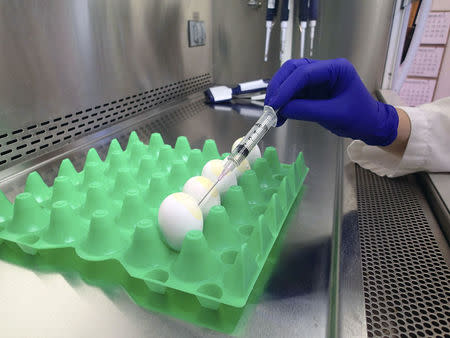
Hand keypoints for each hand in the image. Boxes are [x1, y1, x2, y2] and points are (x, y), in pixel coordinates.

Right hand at [265, 58, 398, 145]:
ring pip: (290, 80)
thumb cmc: (359, 118)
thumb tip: (282, 110)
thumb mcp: (334, 115)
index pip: (304, 73)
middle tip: (269, 106)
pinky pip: (293, 92)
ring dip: (279, 95)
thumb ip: (307, 110)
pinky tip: (280, 115)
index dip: (286, 88)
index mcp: (336, 69)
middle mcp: (324, 69)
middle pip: (293, 70)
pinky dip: (284, 103)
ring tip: (272, 113)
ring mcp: (317, 79)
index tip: (274, 104)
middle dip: (279, 87)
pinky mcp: (312, 90)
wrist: (370, 125)